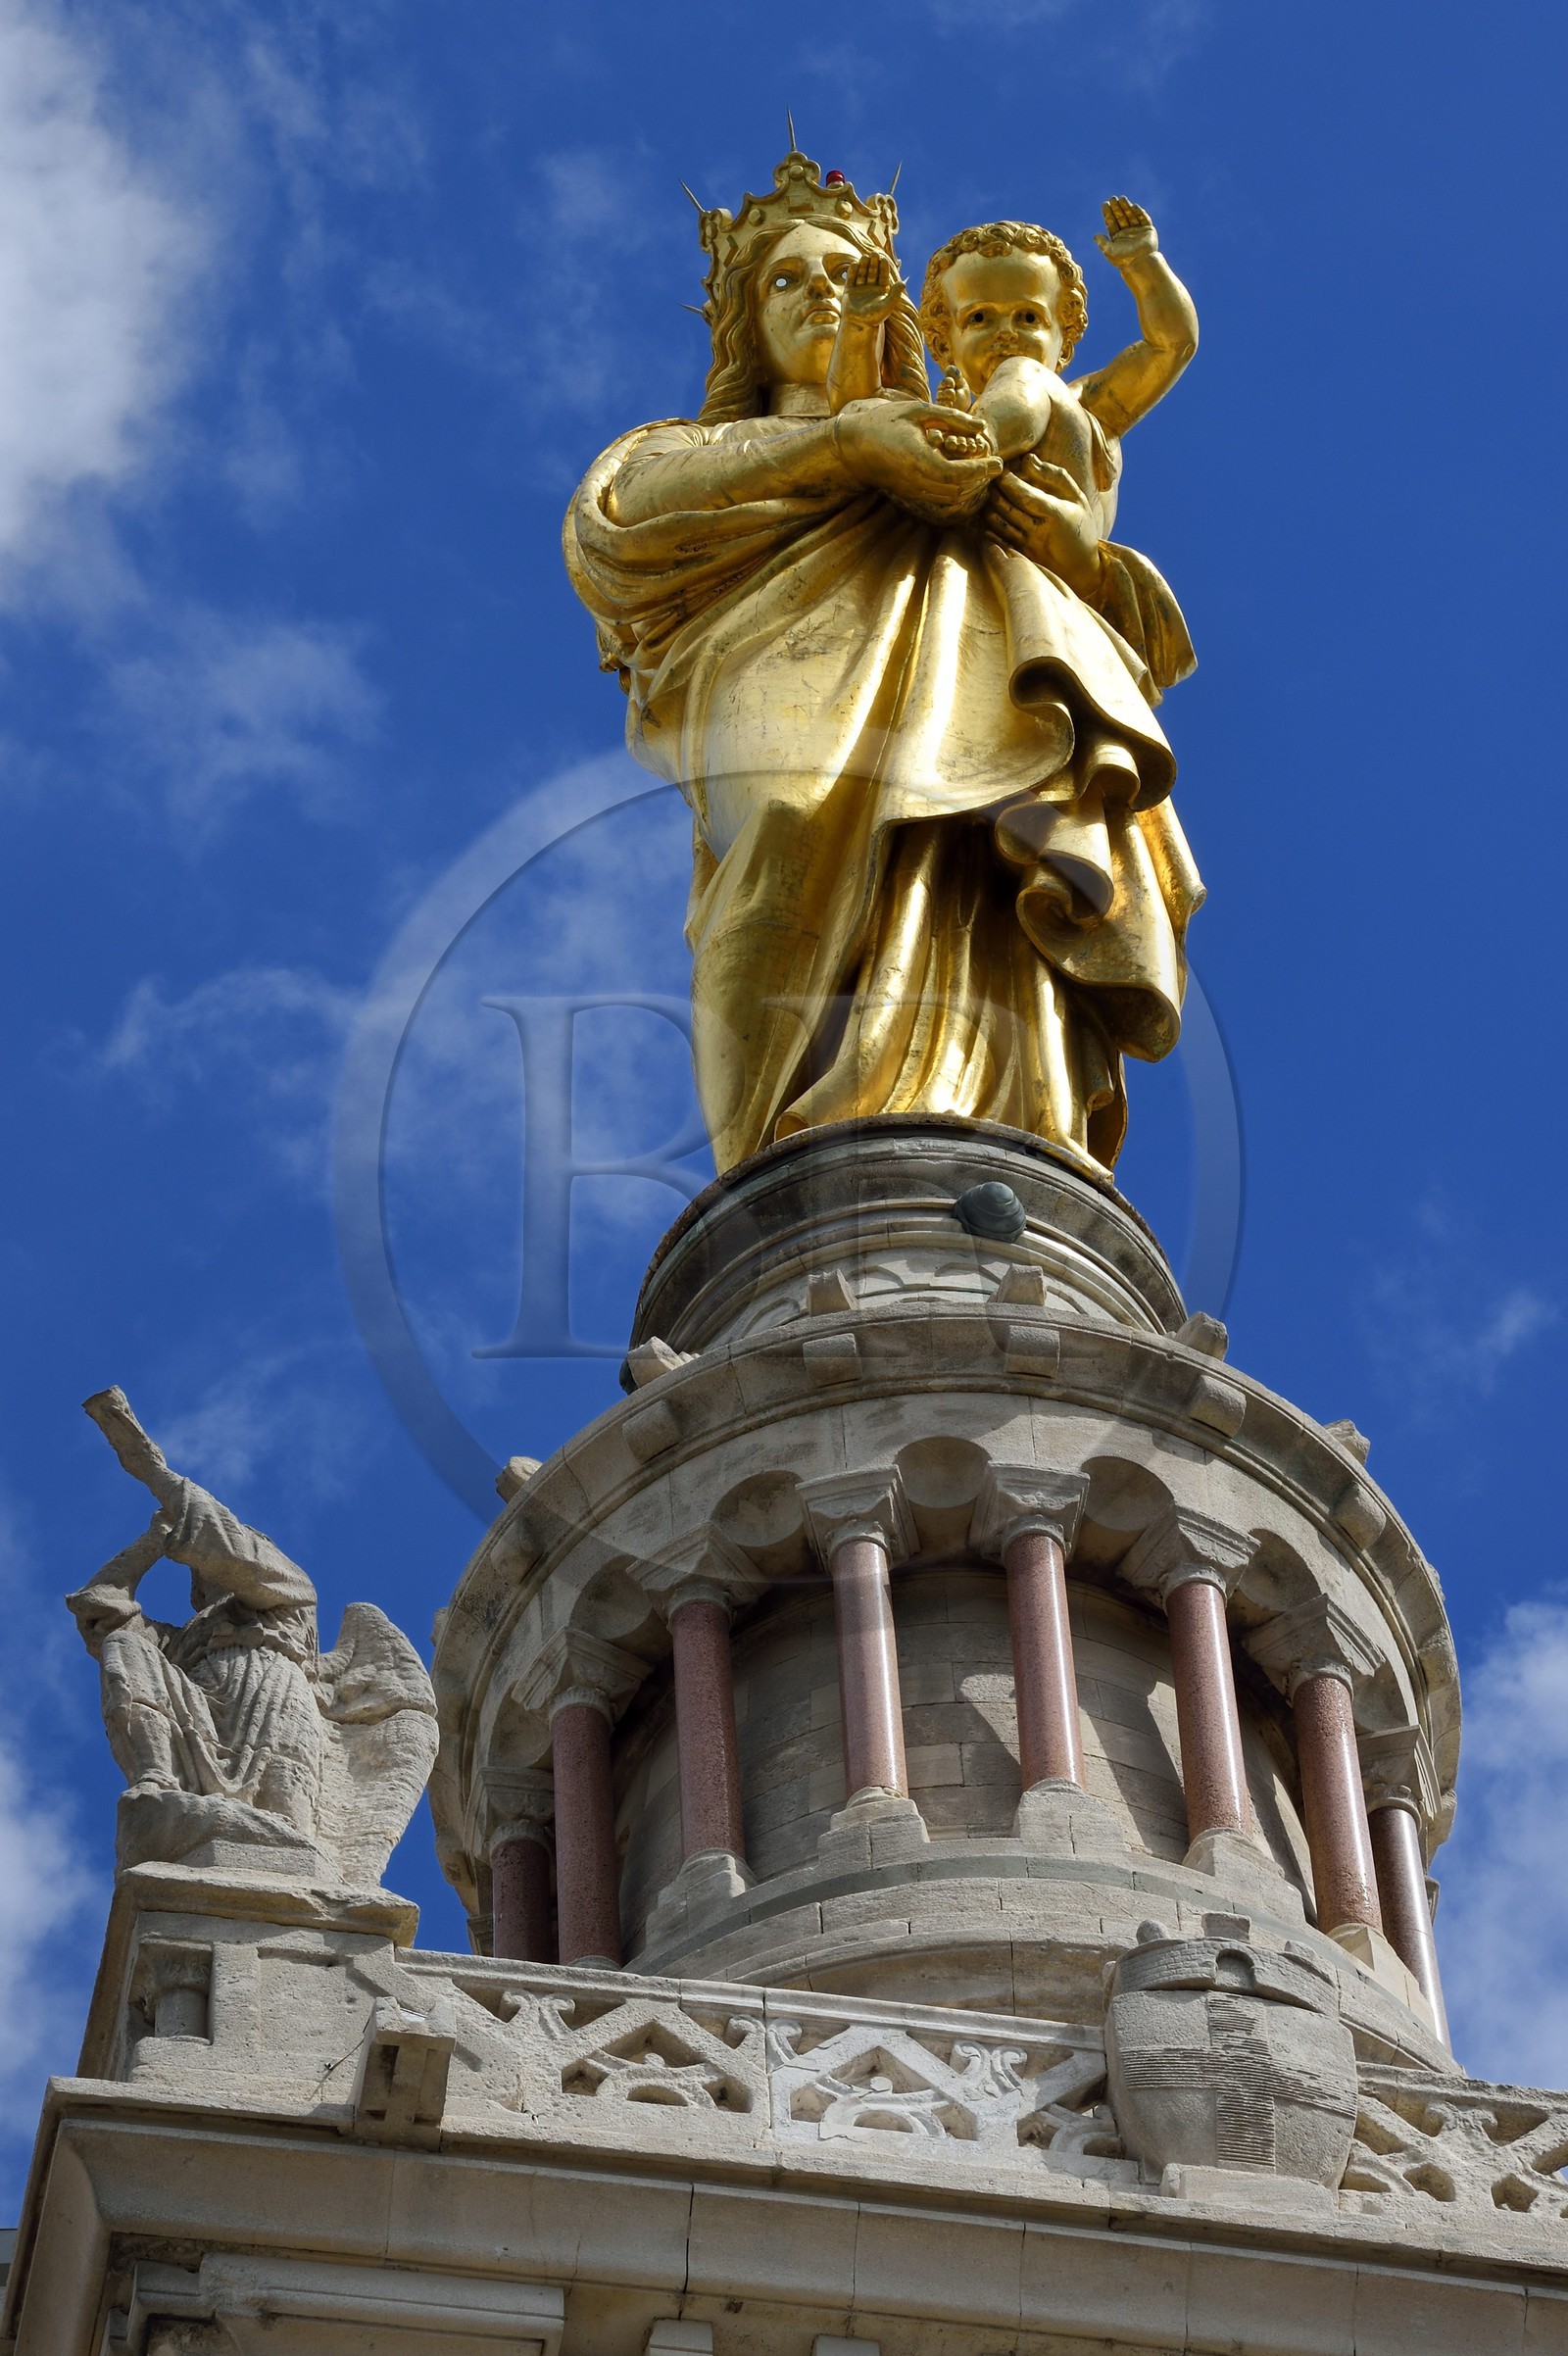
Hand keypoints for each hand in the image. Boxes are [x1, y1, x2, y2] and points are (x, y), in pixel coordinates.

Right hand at [834, 396, 1000, 520]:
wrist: (854, 446)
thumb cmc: (885, 422)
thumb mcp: (919, 410)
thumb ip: (952, 418)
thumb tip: (981, 426)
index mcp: (919, 459)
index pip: (959, 474)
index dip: (982, 470)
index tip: (998, 461)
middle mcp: (917, 481)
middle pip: (959, 490)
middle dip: (981, 480)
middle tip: (997, 465)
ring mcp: (914, 491)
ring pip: (951, 497)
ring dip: (971, 487)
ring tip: (985, 471)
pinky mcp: (912, 494)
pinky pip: (941, 497)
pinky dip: (958, 489)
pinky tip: (966, 476)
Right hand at [842, 252, 898, 323]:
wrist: (858, 325)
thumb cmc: (874, 317)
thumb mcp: (887, 306)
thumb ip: (895, 294)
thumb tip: (903, 283)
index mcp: (881, 291)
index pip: (883, 276)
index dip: (883, 267)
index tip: (884, 259)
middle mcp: (871, 288)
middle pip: (873, 272)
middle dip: (873, 263)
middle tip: (874, 254)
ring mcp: (860, 289)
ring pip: (862, 274)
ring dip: (864, 265)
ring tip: (865, 257)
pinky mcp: (850, 291)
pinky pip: (851, 279)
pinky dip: (852, 271)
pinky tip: (854, 264)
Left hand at [984, 454, 1103, 597]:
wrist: (1081, 567)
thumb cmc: (1081, 526)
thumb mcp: (1076, 498)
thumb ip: (1054, 476)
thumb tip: (1027, 459)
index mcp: (1055, 514)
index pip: (1023, 495)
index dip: (1008, 481)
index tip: (1001, 470)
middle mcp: (1038, 532)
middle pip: (1006, 507)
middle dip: (994, 489)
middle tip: (991, 477)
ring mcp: (1026, 546)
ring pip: (996, 522)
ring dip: (989, 504)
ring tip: (990, 492)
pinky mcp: (1019, 555)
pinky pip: (995, 536)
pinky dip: (988, 522)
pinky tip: (990, 510)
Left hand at [1095, 195, 1158, 267]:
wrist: (1140, 263)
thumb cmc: (1124, 260)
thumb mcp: (1109, 251)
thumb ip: (1102, 243)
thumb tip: (1095, 236)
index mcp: (1117, 237)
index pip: (1111, 222)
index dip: (1108, 213)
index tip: (1105, 204)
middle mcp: (1127, 233)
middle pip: (1121, 217)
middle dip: (1117, 207)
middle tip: (1113, 198)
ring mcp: (1138, 230)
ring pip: (1131, 215)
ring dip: (1127, 207)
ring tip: (1122, 199)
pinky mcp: (1148, 230)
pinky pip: (1144, 218)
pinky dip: (1140, 212)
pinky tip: (1134, 207)